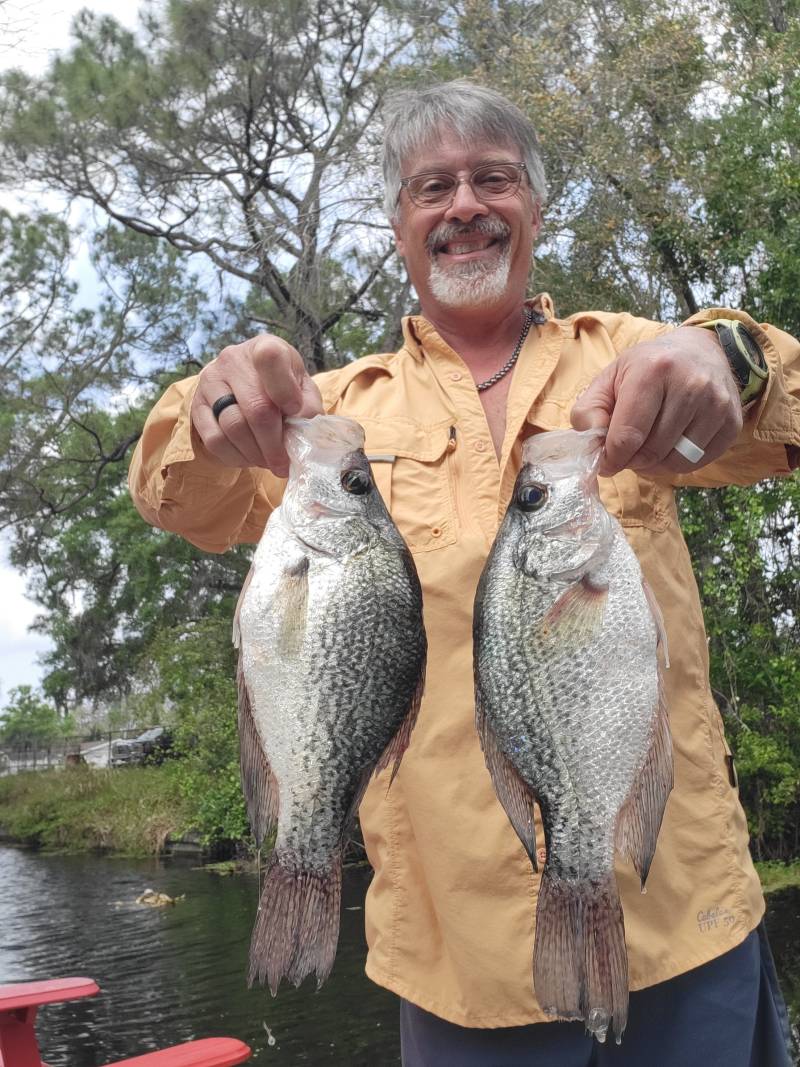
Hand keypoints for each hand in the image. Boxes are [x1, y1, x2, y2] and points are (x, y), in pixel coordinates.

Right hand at [191, 336, 322, 475]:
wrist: (244, 380)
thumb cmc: (281, 385)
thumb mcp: (302, 387)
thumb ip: (308, 404)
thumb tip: (303, 425)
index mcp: (265, 347)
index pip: (270, 359)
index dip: (285, 391)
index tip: (295, 411)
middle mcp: (233, 359)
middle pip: (255, 408)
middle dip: (273, 444)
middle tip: (283, 464)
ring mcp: (210, 381)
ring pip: (233, 428)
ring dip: (254, 454)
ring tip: (267, 461)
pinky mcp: (196, 404)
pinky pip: (214, 440)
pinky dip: (234, 457)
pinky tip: (248, 458)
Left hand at [570, 327, 742, 476]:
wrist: (701, 350)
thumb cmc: (649, 367)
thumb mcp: (610, 378)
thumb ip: (589, 411)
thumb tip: (592, 446)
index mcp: (652, 370)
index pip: (627, 435)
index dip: (611, 458)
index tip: (605, 461)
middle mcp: (690, 385)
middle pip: (651, 451)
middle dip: (632, 460)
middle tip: (627, 452)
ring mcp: (716, 404)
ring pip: (676, 461)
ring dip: (655, 464)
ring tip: (648, 447)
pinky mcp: (731, 422)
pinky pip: (699, 462)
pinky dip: (679, 463)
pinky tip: (671, 446)